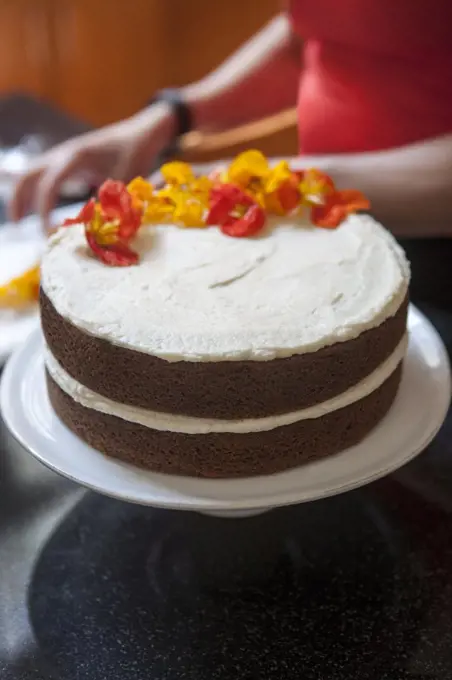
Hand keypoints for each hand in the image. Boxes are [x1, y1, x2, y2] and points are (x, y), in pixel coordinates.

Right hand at [9, 102, 174, 230]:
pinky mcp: (68, 161)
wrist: (141, 132)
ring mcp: (63, 155)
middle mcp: (64, 153)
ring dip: (23, 195)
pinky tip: (39, 211)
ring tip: (21, 221)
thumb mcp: (127, 181)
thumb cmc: (137, 154)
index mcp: (77, 156)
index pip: (49, 183)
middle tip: (17, 225)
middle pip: (28, 174)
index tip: (47, 232)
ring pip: (32, 173)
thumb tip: (101, 231)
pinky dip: (36, 191)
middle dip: (19, 199)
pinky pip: (44, 175)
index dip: (44, 209)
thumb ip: (112, 203)